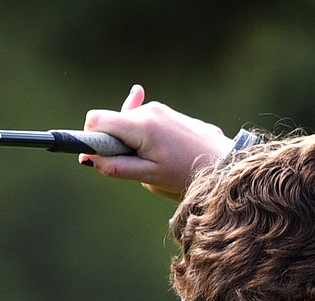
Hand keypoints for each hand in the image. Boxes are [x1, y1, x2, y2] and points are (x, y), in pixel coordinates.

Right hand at [79, 85, 235, 200]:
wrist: (225, 163)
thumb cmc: (187, 173)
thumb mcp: (148, 176)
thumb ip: (116, 167)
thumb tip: (89, 159)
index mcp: (141, 125)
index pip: (96, 119)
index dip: (89, 139)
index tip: (96, 158)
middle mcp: (149, 110)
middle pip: (111, 122)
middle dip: (113, 144)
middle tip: (134, 166)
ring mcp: (160, 109)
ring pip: (127, 124)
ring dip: (130, 143)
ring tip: (154, 162)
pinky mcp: (168, 113)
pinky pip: (142, 123)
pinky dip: (142, 138)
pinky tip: (155, 148)